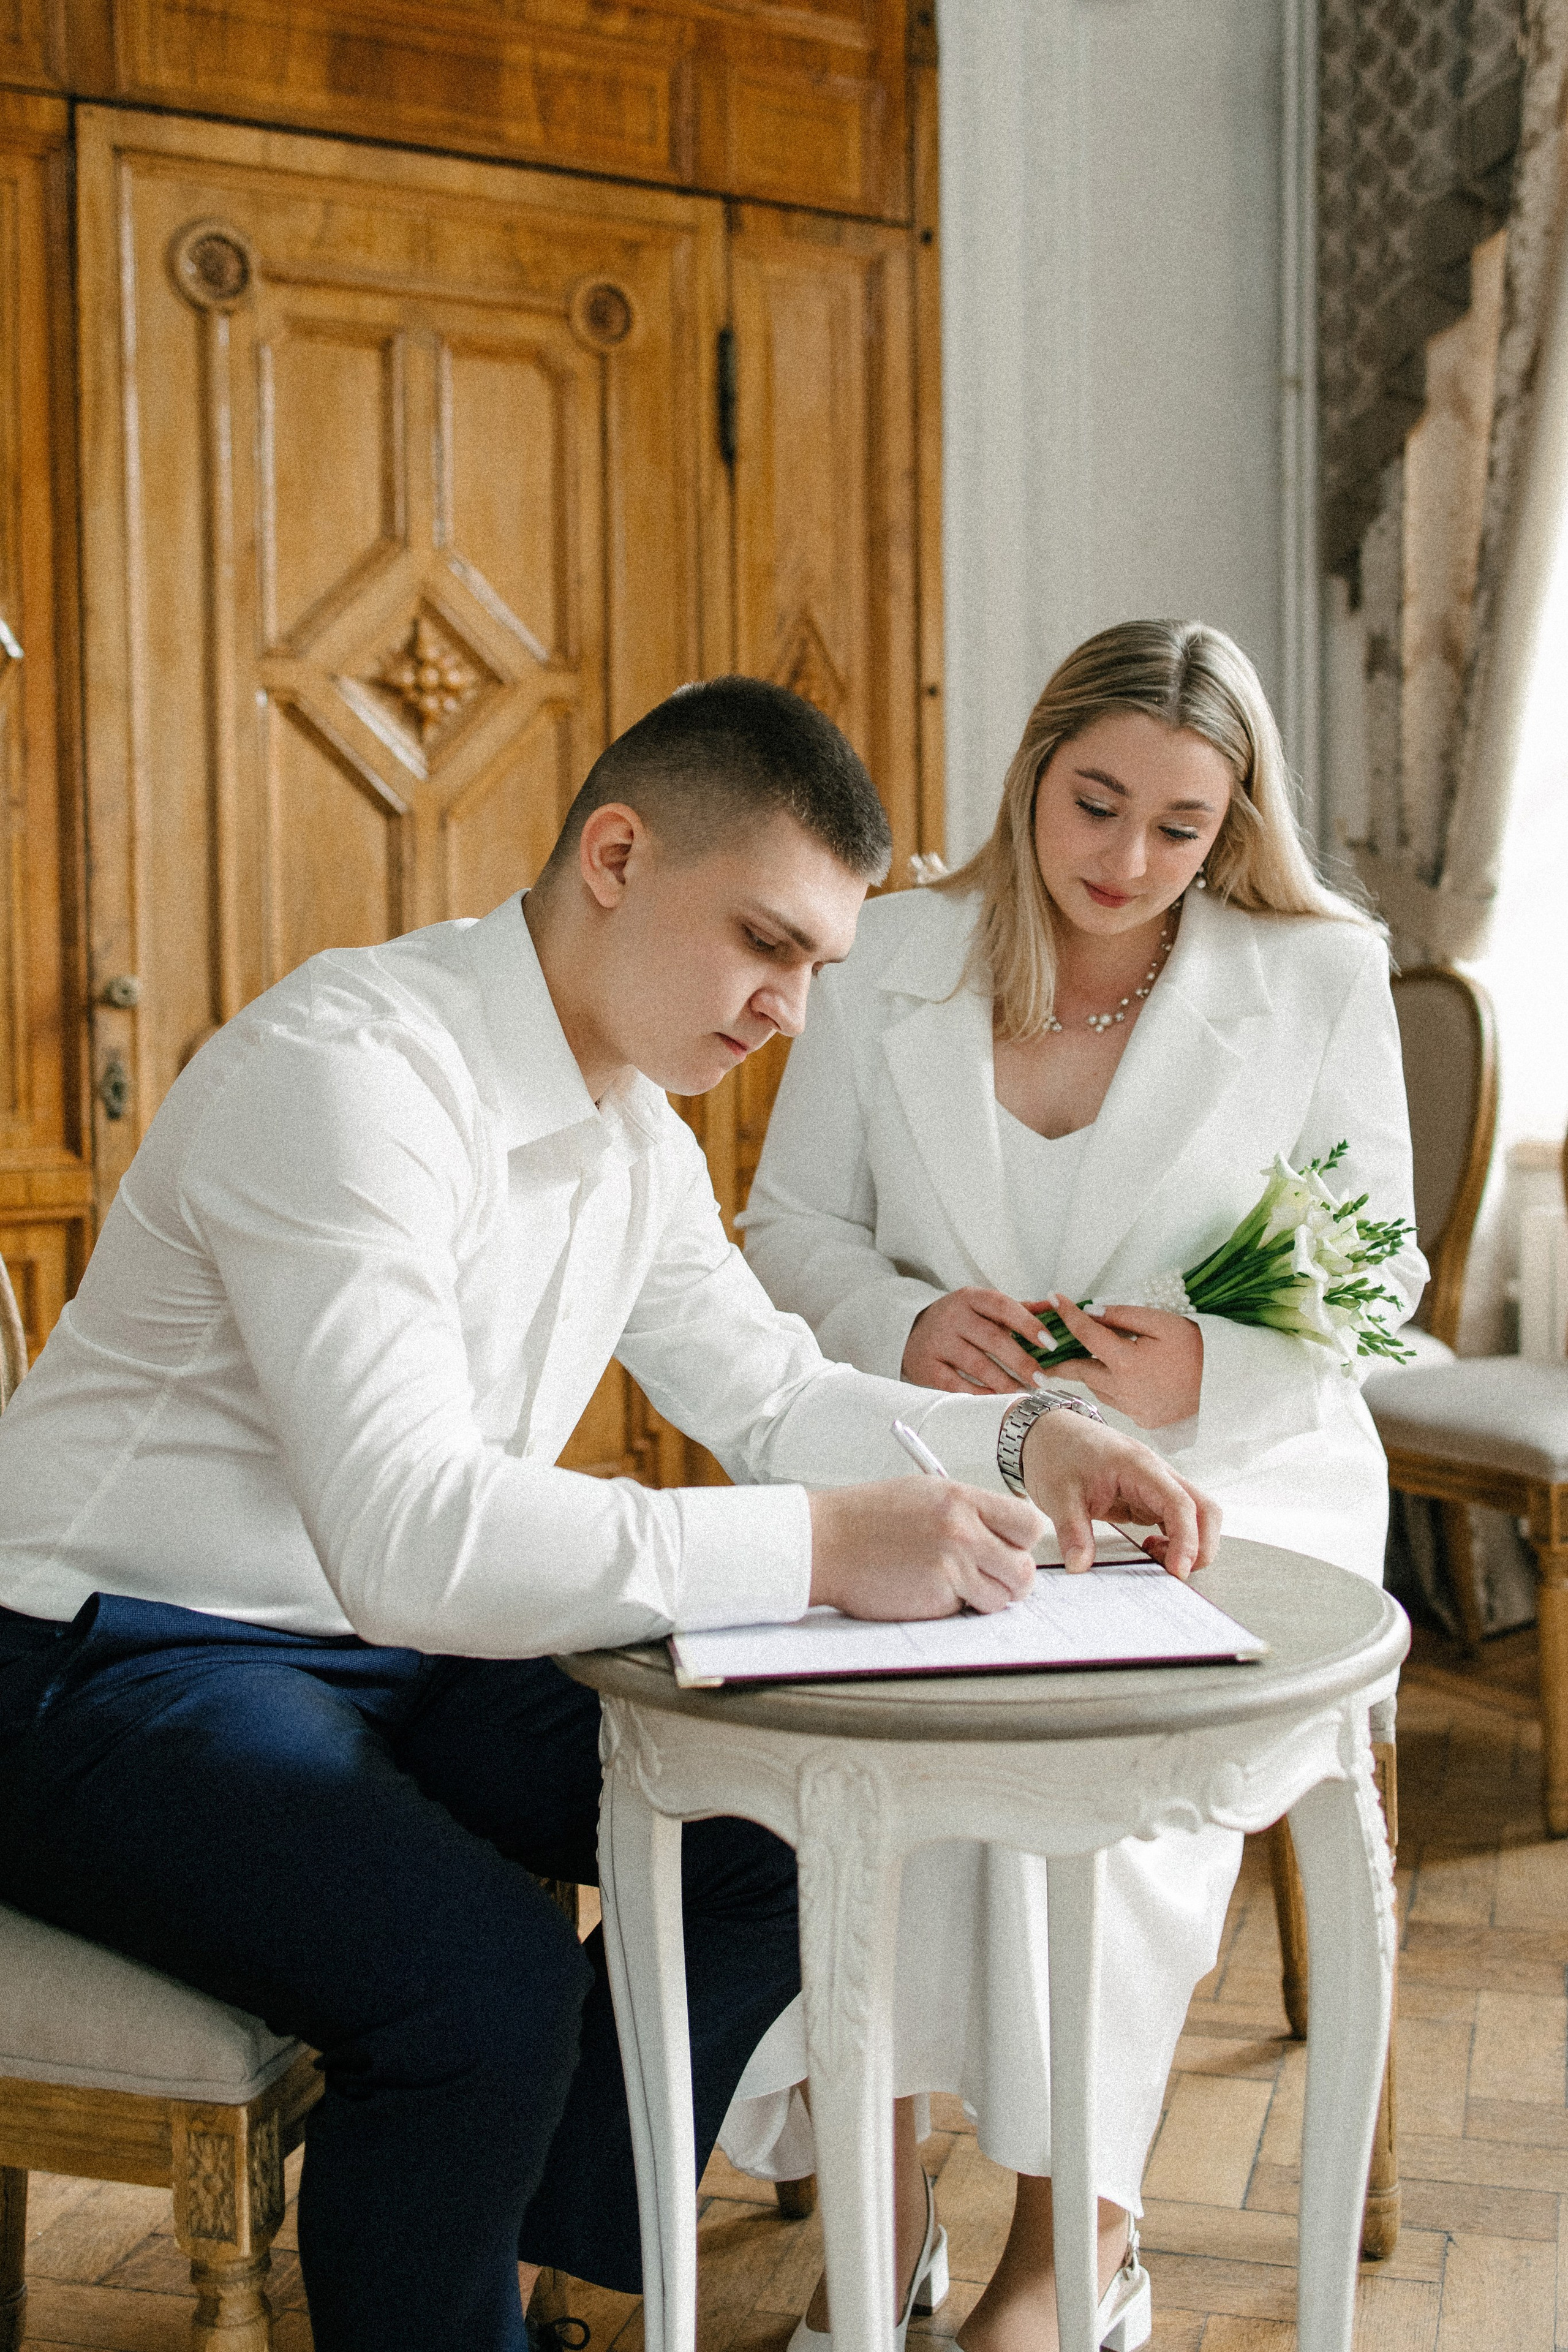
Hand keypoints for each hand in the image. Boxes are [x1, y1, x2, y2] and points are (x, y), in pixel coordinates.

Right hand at [808, 1479, 1046, 1618]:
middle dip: (1014, 1577)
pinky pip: (966, 1610)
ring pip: (1003, 1597)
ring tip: (957, 1585)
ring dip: (987, 1598)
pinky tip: (928, 1590)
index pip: (1029, 1523)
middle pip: (1025, 1568)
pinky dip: (955, 1607)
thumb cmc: (868, 1518)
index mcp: (961, 1499)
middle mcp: (962, 1532)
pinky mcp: (935, 1600)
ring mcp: (949, 1568)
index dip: (1024, 1540)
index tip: (1011, 1546)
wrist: (824, 1543)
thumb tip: (1006, 1533)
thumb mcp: (924, 1494)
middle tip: (992, 1575)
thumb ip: (969, 1510)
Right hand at [902, 1287, 1047, 1392]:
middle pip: (993, 1339)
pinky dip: (979, 1393)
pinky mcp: (927, 1366)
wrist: (909, 1332)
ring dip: (1005, 1382)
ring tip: (1024, 1392)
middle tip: (1043, 1379)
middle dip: (1021, 1362)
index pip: (1003, 1306)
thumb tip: (1054, 1306)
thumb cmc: (957, 1321)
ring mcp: (938, 1341)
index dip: (1028, 1324)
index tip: (1050, 1343)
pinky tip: (996, 1399)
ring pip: (977, 1365)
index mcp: (970, 1298)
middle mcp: (952, 1316)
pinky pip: (957, 1383)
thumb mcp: (982, 1307)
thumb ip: (1017, 1309)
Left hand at [1020, 1406, 1219, 1579]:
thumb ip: (1072, 1531)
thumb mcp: (1057, 1495)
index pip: (1180, 1503)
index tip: (1177, 1571)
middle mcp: (1156, 1473)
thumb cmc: (1056, 1453)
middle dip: (1202, 1546)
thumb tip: (1080, 1565)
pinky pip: (1176, 1520)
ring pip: (1196, 1515)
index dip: (1186, 1540)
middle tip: (1173, 1572)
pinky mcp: (1149, 1496)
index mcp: (1138, 1466)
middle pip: (1205, 1509)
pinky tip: (1149, 1549)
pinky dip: (1174, 1540)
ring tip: (1153, 1558)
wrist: (1047, 1433)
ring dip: (1188, 1544)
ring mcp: (1156, 1485)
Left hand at [1041, 1296, 1203, 1429]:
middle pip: (1080, 1370)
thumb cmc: (1196, 1349)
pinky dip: (1107, 1387)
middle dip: (1060, 1360)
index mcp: (1126, 1362)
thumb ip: (1124, 1316)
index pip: (1086, 1333)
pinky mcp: (1141, 1420)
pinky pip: (1114, 1401)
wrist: (1223, 1387)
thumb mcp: (1162, 1323)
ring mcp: (1131, 1408)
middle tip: (1041, 1353)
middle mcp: (1122, 1389)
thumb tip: (1092, 1312)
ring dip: (1086, 1372)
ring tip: (1076, 1359)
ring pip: (1095, 1387)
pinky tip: (1112, 1376)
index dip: (1068, 1315)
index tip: (1054, 1300)